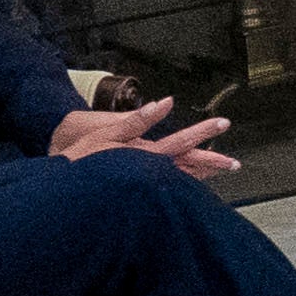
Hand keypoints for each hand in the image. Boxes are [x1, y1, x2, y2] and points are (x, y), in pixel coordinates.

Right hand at [51, 95, 236, 179]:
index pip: (181, 143)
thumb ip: (136, 119)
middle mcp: (148, 173)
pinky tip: (190, 183)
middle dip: (211, 164)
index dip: (203, 133)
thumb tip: (165, 103)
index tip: (223, 123)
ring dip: (200, 176)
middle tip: (235, 164)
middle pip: (187, 168)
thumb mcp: (104, 132)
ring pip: (179, 181)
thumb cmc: (79, 158)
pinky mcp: (137, 192)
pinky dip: (182, 184)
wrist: (60, 189)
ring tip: (220, 170)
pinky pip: (166, 188)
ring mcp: (143, 185)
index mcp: (143, 156)